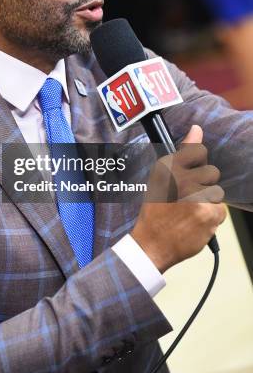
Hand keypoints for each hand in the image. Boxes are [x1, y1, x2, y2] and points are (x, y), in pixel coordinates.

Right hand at [131, 125, 226, 272]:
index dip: (196, 162)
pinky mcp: (208, 215)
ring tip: (188, 212)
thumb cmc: (155, 211)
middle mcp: (183, 179)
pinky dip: (210, 217)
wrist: (152, 244)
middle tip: (187, 198)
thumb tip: (197, 129)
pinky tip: (194, 222)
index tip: (191, 171)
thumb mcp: (159, 178)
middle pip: (211, 173)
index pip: (196, 151)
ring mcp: (197, 197)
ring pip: (216, 193)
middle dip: (203, 185)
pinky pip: (220, 211)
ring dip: (206, 202)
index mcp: (169, 168)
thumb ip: (181, 154)